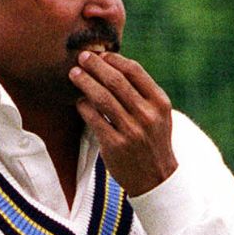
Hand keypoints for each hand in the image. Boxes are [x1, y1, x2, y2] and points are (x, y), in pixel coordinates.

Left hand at [68, 50, 177, 196]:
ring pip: (102, 98)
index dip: (115, 59)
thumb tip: (113, 66)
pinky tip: (79, 101)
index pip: (134, 71)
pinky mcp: (115, 146)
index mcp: (159, 103)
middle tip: (82, 57)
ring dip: (85, 82)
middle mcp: (147, 116)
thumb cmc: (153, 142)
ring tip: (74, 74)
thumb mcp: (158, 115)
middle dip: (96, 66)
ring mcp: (131, 132)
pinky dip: (84, 106)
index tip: (102, 55)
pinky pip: (94, 119)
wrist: (156, 179)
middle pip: (116, 81)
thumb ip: (142, 93)